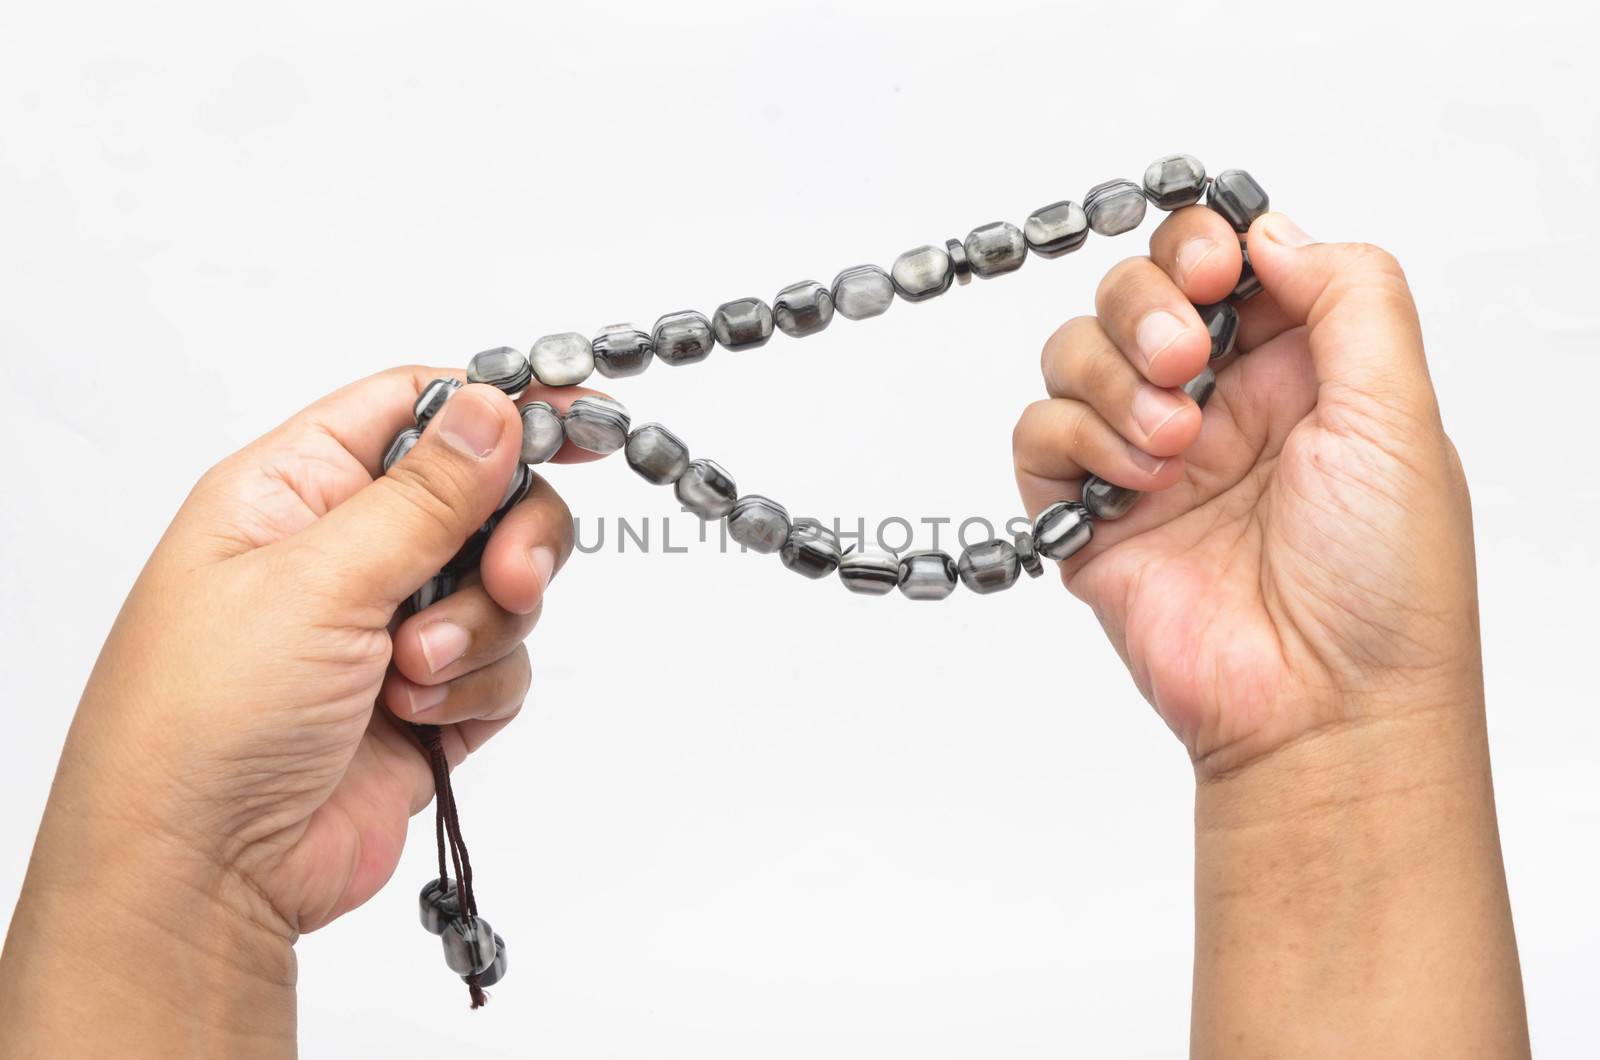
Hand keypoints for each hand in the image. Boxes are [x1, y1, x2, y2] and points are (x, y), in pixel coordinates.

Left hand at [1, 368, 598, 1051]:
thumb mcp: (315, 581)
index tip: (581, 416)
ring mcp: (389, 629)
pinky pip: (504, 664)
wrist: (205, 875)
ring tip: (410, 675)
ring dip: (478, 630)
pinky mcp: (429, 701)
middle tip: (506, 574)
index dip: (496, 406)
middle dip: (510, 536)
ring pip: (503, 586)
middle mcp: (345, 553)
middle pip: (483, 496)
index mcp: (294, 493)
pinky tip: (418, 719)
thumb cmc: (203, 722)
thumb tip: (492, 409)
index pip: (414, 408)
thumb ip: (423, 495)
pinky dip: (477, 690)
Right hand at [1015, 211, 1527, 1055]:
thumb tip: (1270, 230)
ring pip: (1074, 352)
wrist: (1323, 710)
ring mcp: (1145, 457)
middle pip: (1133, 291)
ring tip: (1173, 447)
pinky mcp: (1088, 515)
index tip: (1211, 269)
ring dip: (1114, 380)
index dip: (1201, 245)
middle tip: (1186, 361)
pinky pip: (1038, 435)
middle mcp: (1215, 402)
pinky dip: (1073, 438)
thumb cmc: (1384, 584)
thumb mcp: (1402, 415)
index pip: (1222, 260)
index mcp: (1295, 368)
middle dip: (1146, 308)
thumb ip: (1350, 298)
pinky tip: (1134, 481)